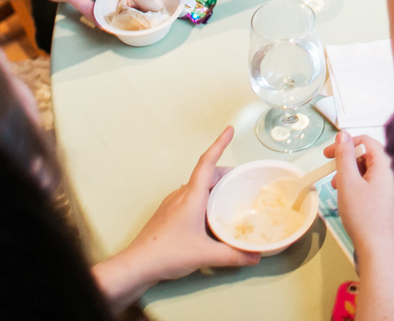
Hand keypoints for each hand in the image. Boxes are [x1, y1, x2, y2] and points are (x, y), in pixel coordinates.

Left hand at [95, 126, 259, 304]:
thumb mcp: (205, 255)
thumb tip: (255, 256)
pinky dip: (203, 199)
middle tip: (242, 179)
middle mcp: (181, 195)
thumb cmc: (166, 253)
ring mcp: (172, 203)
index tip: (229, 130)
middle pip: (206, 174)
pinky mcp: (168, 214)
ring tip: (229, 197)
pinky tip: (209, 215)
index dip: (219, 144)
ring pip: (197, 186)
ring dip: (213, 186)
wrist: (137, 264)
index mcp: (191, 196)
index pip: (207, 162)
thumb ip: (233, 256)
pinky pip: (189, 198)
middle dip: (224, 172)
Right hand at [324, 131, 393, 259]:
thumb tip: (343, 135)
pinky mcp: (382, 201)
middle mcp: (388, 174)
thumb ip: (345, 156)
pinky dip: (354, 185)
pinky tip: (345, 197)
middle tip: (330, 170)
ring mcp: (386, 189)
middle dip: (346, 160)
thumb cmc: (363, 215)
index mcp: (383, 165)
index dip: (346, 142)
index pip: (366, 141)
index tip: (328, 153)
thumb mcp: (348, 182)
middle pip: (366, 155)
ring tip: (336, 186)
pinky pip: (367, 184)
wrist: (377, 248)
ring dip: (348, 174)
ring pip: (365, 171)